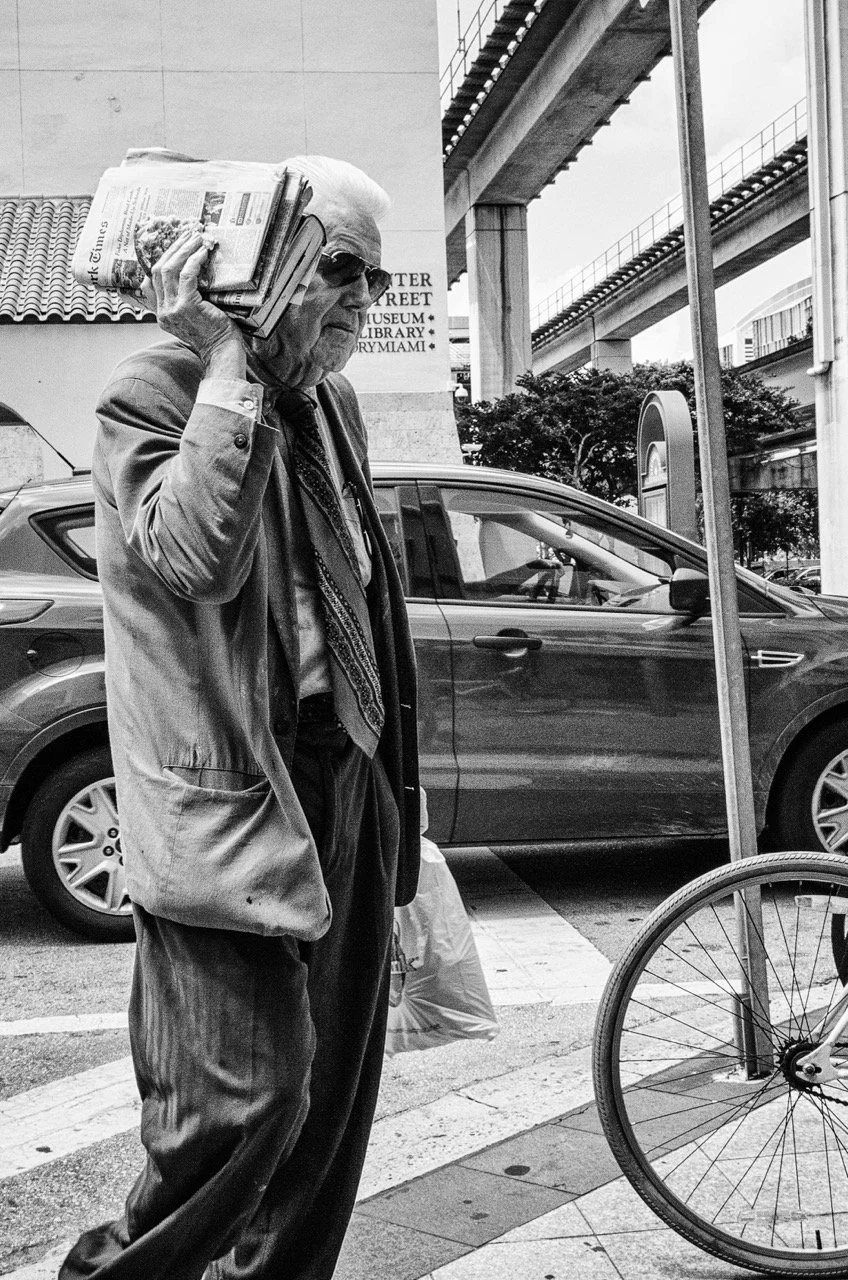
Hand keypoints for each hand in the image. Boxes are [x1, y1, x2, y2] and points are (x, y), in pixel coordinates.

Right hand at [150, 231, 245, 376]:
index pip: (148, 283)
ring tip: (197, 237)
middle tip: (188, 234)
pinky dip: (194, 260)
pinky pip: (186, 275)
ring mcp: (172, 309)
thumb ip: (183, 301)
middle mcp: (162, 312)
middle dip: (173, 249)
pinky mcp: (186, 306)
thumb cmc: (214, 334)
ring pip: (169, 269)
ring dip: (184, 249)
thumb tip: (188, 274)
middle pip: (157, 270)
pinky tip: (204, 252)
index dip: (159, 260)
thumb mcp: (192, 318)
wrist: (222, 352)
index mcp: (161, 315)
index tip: (173, 246)